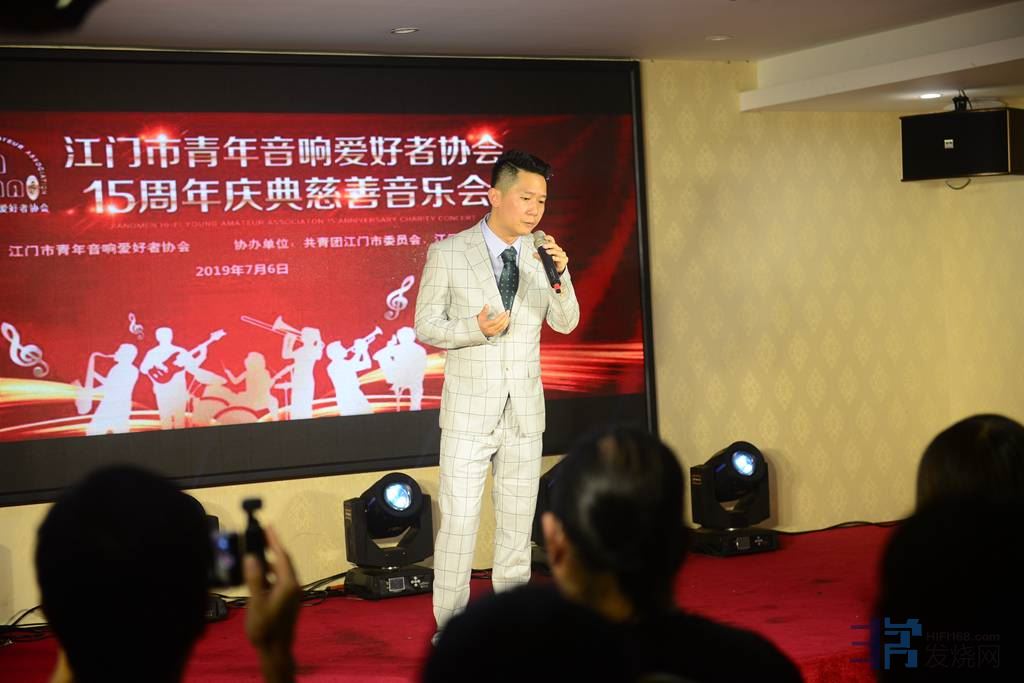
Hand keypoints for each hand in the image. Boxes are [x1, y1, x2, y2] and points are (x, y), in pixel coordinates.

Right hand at [244, 526, 300, 682]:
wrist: (276, 650)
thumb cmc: (265, 628)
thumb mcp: (256, 602)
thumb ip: (255, 578)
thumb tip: (252, 557)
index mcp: (288, 584)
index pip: (282, 556)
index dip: (274, 540)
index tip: (268, 526)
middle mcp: (294, 585)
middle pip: (283, 561)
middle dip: (272, 548)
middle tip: (259, 536)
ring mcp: (293, 593)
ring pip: (281, 571)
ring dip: (269, 562)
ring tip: (254, 554)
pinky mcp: (289, 599)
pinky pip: (280, 580)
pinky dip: (270, 574)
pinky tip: (258, 574)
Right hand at [477, 304, 509, 336]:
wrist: (478, 331)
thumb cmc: (480, 324)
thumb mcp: (480, 317)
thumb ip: (484, 311)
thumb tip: (487, 305)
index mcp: (486, 326)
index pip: (495, 321)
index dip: (501, 317)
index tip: (504, 312)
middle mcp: (490, 330)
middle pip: (500, 324)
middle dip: (505, 318)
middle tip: (507, 312)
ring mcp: (493, 333)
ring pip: (502, 327)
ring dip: (506, 321)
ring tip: (508, 316)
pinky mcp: (496, 334)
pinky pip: (502, 329)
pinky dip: (505, 324)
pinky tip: (507, 321)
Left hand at [535, 234, 567, 273]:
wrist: (558, 269)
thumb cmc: (552, 262)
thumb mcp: (545, 259)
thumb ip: (540, 256)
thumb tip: (534, 254)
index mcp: (554, 247)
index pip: (552, 241)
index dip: (549, 238)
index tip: (545, 237)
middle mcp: (559, 250)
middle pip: (554, 245)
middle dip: (549, 245)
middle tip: (543, 246)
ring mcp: (562, 254)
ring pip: (557, 251)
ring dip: (552, 251)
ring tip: (547, 252)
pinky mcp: (564, 260)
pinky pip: (559, 258)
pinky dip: (556, 258)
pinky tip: (552, 258)